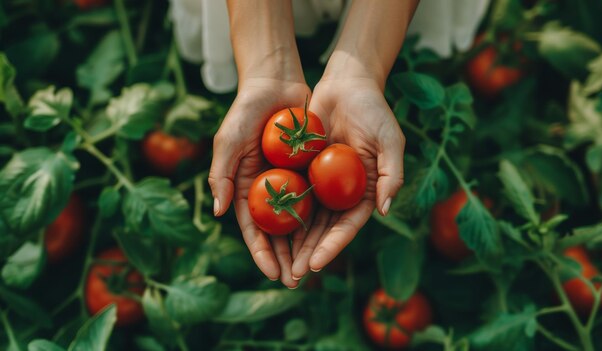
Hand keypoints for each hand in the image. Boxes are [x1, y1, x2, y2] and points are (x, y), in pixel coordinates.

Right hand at [208, 78, 309, 287]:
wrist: (277, 83)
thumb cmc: (246, 110)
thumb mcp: (229, 140)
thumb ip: (221, 174)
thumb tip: (216, 211)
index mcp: (245, 188)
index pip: (253, 229)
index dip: (261, 253)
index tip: (272, 274)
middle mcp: (267, 190)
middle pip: (277, 233)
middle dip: (285, 259)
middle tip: (297, 282)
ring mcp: (289, 183)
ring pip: (298, 222)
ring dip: (304, 247)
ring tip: (314, 269)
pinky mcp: (309, 172)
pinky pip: (317, 199)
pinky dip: (322, 219)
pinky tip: (331, 238)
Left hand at [290, 77, 404, 278]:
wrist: (346, 84)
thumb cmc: (374, 110)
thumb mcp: (390, 139)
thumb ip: (392, 174)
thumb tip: (385, 210)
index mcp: (366, 191)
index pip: (348, 226)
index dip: (333, 246)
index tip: (315, 263)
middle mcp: (343, 192)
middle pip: (324, 230)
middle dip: (309, 253)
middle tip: (292, 275)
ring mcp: (323, 183)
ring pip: (306, 219)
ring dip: (294, 242)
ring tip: (279, 264)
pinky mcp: (305, 170)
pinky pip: (292, 195)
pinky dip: (282, 214)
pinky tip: (267, 231)